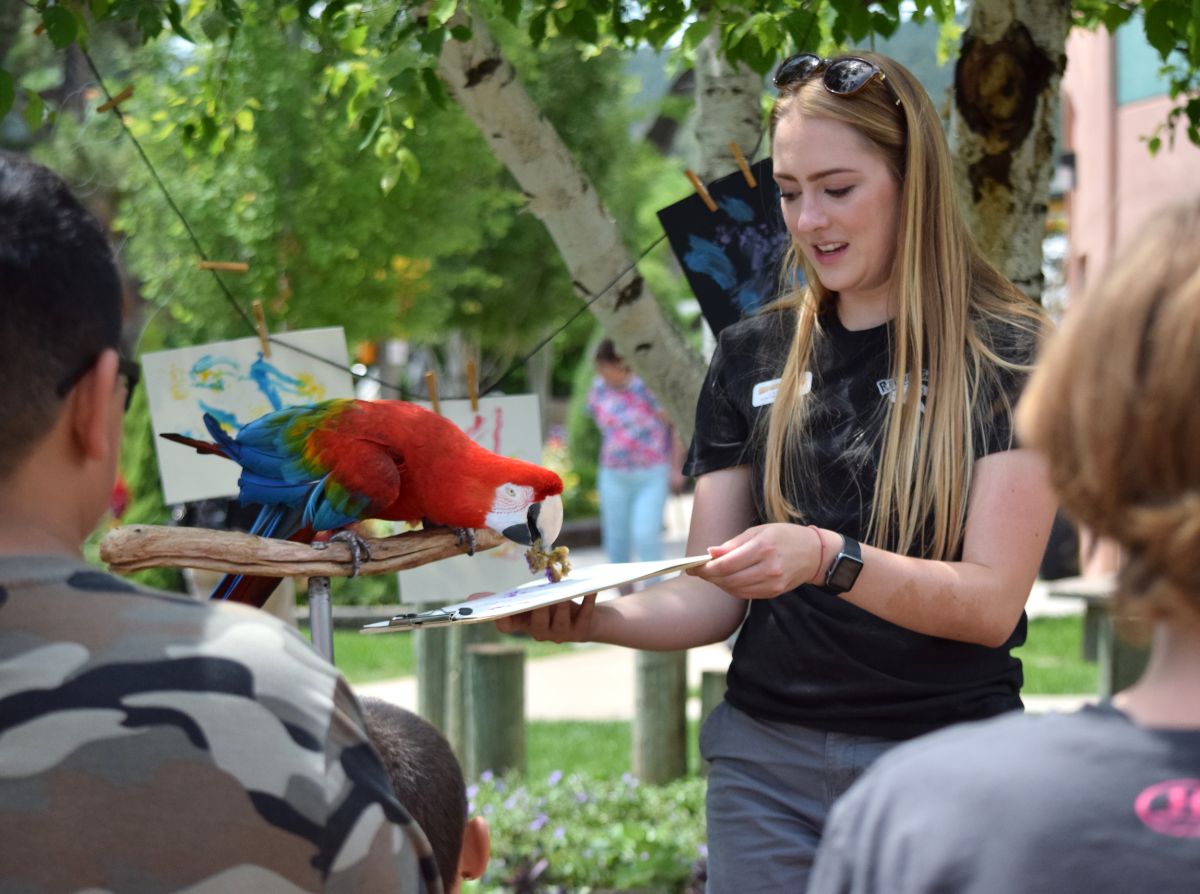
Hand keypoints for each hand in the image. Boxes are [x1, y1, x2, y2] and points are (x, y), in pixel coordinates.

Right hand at [496, 592, 598, 642]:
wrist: (588, 620)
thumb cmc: (554, 606)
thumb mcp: (534, 600)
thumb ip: (516, 596)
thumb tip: (480, 592)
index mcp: (525, 623)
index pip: (507, 626)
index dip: (502, 619)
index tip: (499, 609)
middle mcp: (541, 632)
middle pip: (537, 624)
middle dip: (539, 610)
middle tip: (540, 596)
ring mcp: (561, 634)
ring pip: (560, 621)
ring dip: (562, 606)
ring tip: (564, 592)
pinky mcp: (581, 631)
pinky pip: (584, 616)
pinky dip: (587, 602)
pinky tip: (591, 590)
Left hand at [690, 523, 821, 599]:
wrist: (815, 554)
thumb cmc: (784, 536)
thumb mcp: (759, 531)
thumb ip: (734, 544)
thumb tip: (710, 552)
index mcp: (763, 547)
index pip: (726, 564)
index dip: (706, 567)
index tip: (693, 566)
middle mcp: (769, 567)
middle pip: (729, 579)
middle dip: (709, 576)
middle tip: (697, 571)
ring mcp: (773, 583)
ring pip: (735, 589)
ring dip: (719, 583)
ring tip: (711, 575)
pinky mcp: (774, 592)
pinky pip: (746, 594)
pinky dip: (732, 588)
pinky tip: (727, 580)